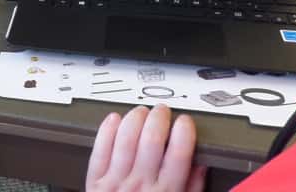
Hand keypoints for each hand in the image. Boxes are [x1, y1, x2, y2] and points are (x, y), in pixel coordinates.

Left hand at [85, 105, 205, 191]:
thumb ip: (191, 188)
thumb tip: (200, 164)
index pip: (179, 154)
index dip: (184, 132)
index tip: (185, 122)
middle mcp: (142, 186)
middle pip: (151, 140)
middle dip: (159, 118)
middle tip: (162, 111)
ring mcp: (116, 183)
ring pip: (126, 139)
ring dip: (135, 118)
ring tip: (141, 111)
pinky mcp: (96, 182)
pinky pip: (100, 149)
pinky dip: (108, 130)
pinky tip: (115, 119)